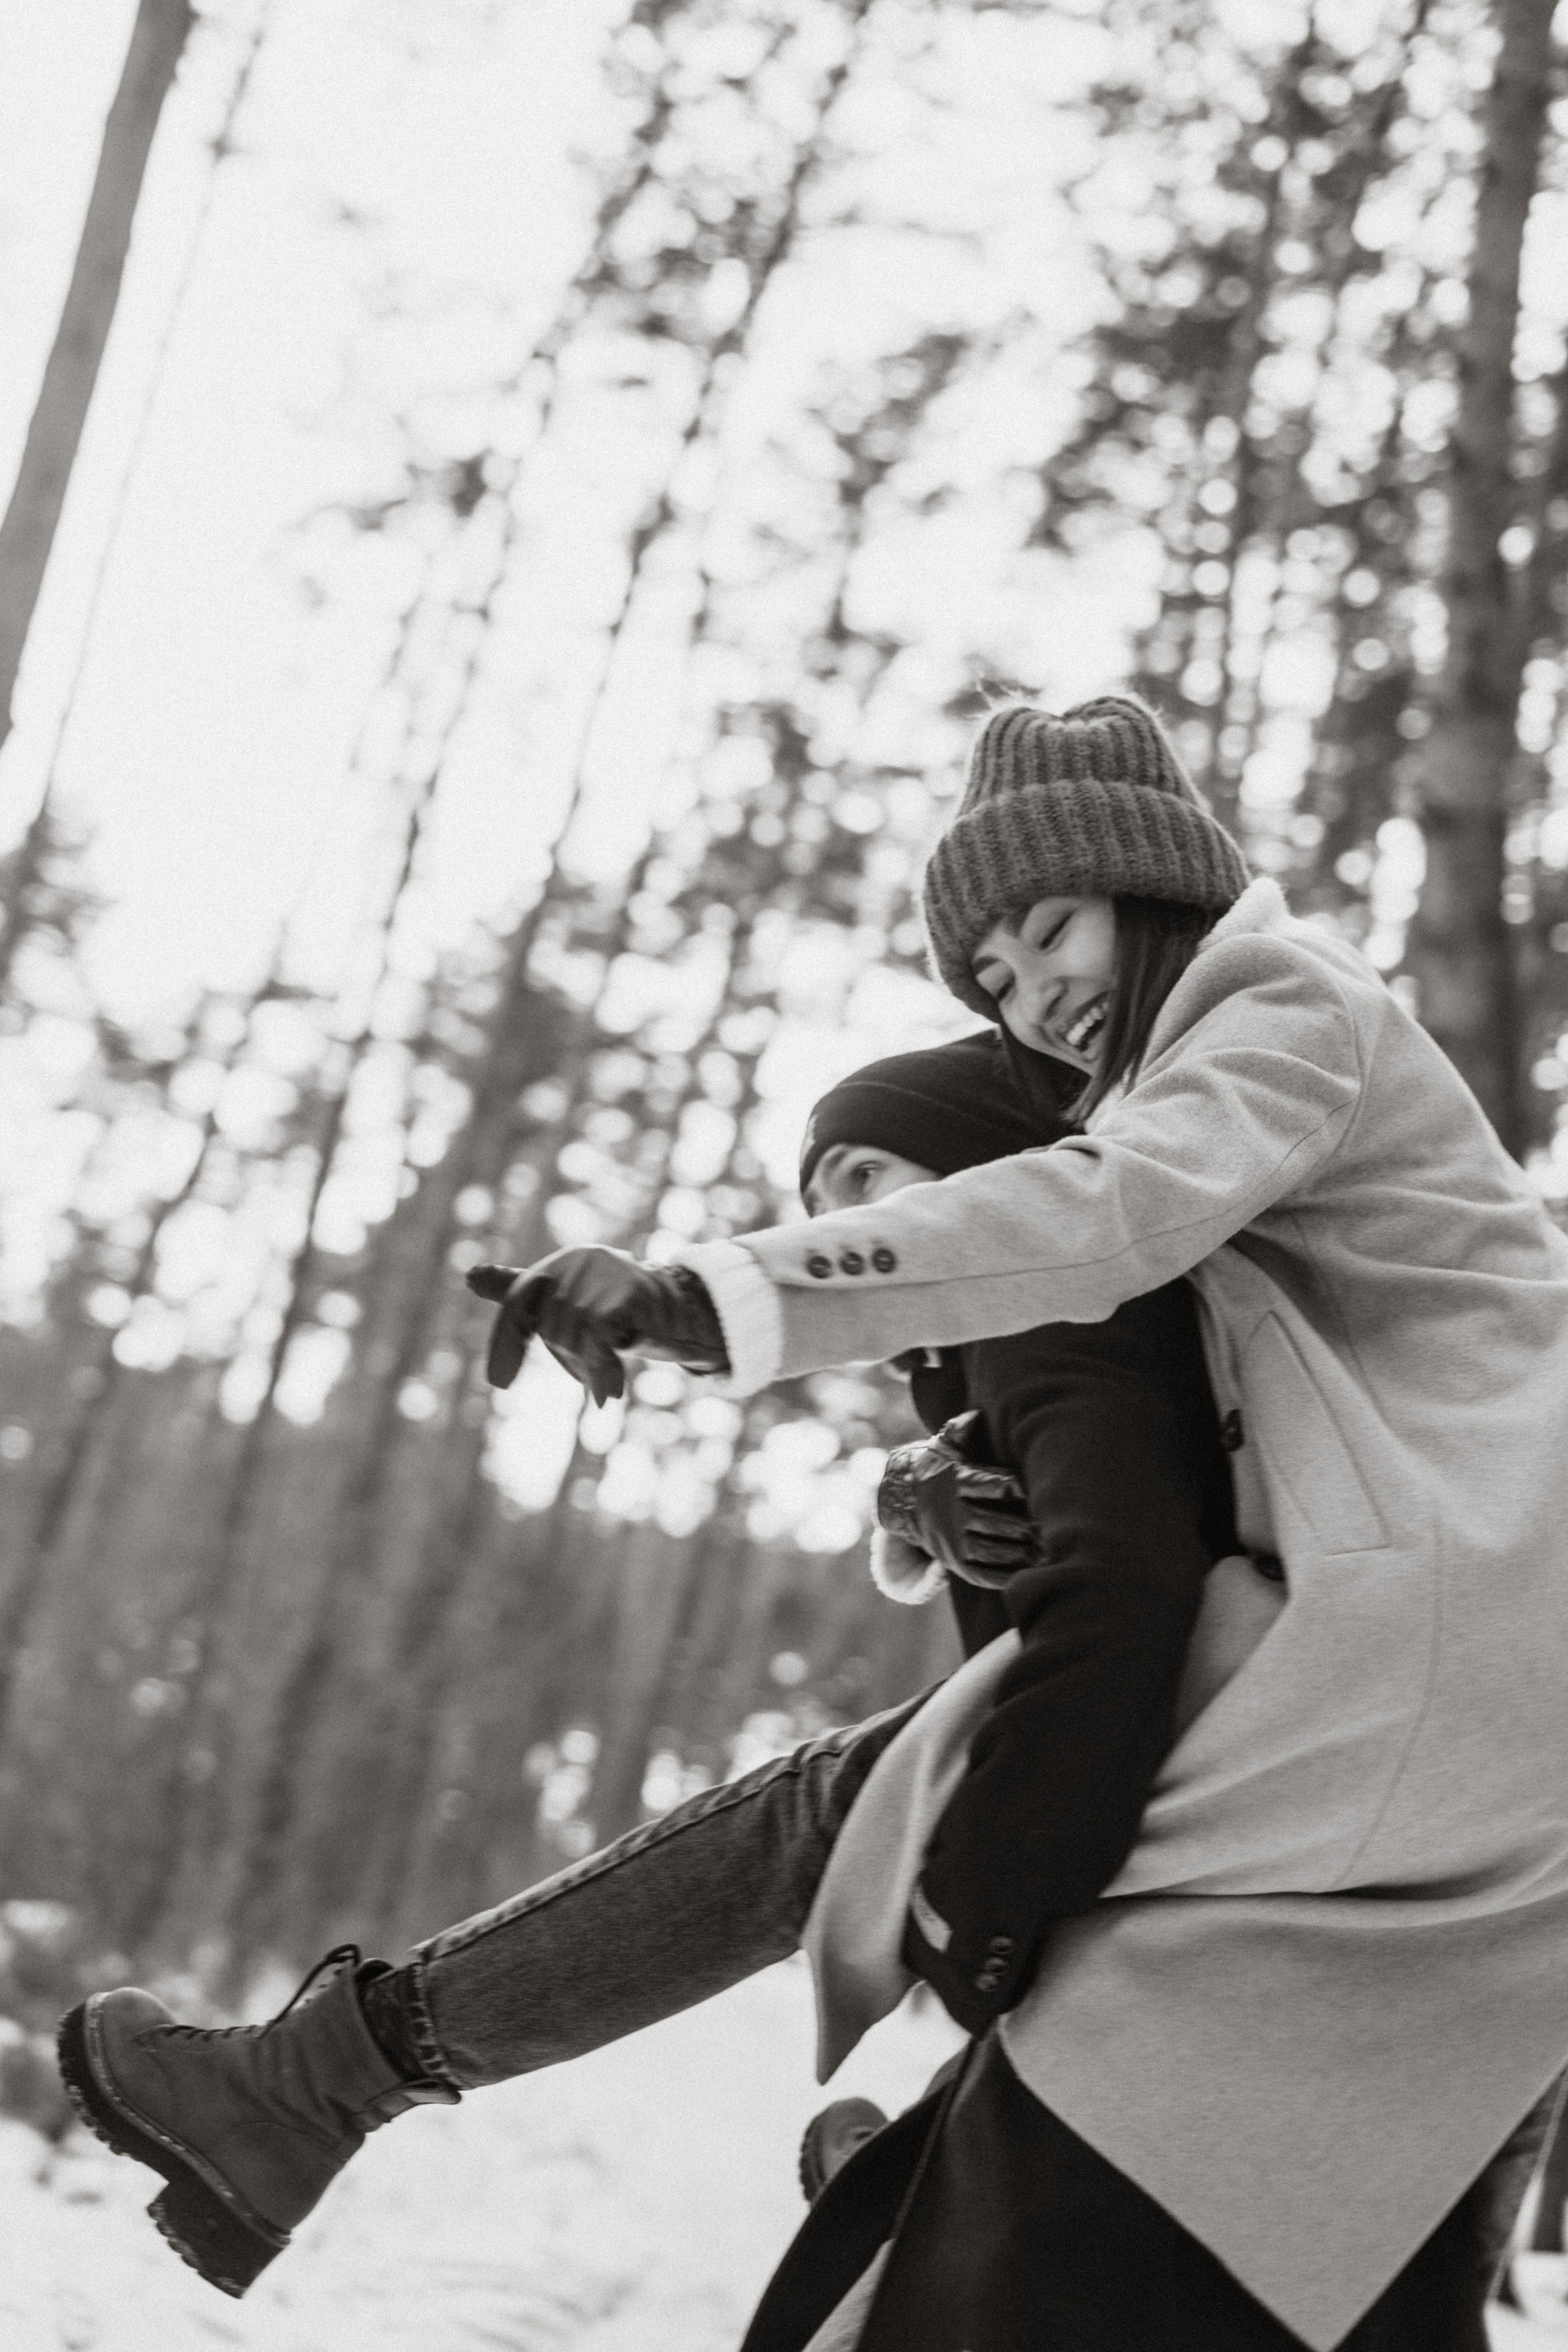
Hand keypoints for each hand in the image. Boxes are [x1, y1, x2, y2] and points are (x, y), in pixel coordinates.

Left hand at [466, 1248, 728, 1404]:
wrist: (680, 1312)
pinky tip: (609, 1396)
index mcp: (557, 1265)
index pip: (517, 1304)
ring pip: (572, 1334)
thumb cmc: (615, 1314)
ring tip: (612, 1375)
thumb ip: (519, 1295)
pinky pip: (599, 1339)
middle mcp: (577, 1259)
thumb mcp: (565, 1308)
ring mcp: (603, 1273)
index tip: (500, 1382)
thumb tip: (470, 1274)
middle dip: (569, 1355)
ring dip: (590, 1364)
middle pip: (549, 1326)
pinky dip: (603, 1371)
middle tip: (597, 1363)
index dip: (508, 1344)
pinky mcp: (627, 1292)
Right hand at [876, 1412, 1036, 1589]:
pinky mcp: (956, 1564)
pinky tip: (1027, 1571)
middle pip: (995, 1522)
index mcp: (956, 1484)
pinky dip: (1006, 1575)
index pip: (991, 1485)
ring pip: (991, 1551)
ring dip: (1020, 1553)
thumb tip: (975, 1416)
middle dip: (1023, 1526)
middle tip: (1048, 1526)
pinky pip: (984, 1574)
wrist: (904, 1502)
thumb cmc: (936, 1469)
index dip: (1014, 1487)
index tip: (1032, 1488)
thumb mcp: (943, 1448)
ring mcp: (954, 1542)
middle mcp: (953, 1515)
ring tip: (1045, 1550)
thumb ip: (959, 1432)